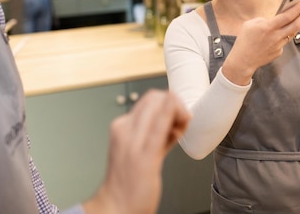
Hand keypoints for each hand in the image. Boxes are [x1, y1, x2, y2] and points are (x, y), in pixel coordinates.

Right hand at [83, 89, 190, 213]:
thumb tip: (177, 116)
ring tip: (179, 133)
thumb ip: (158, 130)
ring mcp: (132, 141)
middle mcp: (124, 128)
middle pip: (155, 97)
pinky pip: (159, 126)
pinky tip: (182, 116)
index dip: (169, 104)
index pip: (151, 98)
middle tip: (181, 125)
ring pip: (158, 105)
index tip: (176, 121)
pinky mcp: (143, 156)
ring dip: (178, 111)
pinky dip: (172, 114)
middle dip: (175, 105)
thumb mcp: (142, 147)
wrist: (116, 207)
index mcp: (122, 125)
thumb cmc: (130, 180)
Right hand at [222, 2, 299, 84]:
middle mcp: (275, 36)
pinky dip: (284, 36)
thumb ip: (263, 20)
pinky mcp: (278, 52)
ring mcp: (278, 46)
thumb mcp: (250, 24)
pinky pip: (284, 42)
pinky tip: (282, 33)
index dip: (296, 9)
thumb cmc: (244, 40)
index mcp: (268, 27)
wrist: (243, 60)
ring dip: (297, 25)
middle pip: (295, 25)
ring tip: (299, 18)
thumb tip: (273, 19)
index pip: (287, 16)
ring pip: (291, 33)